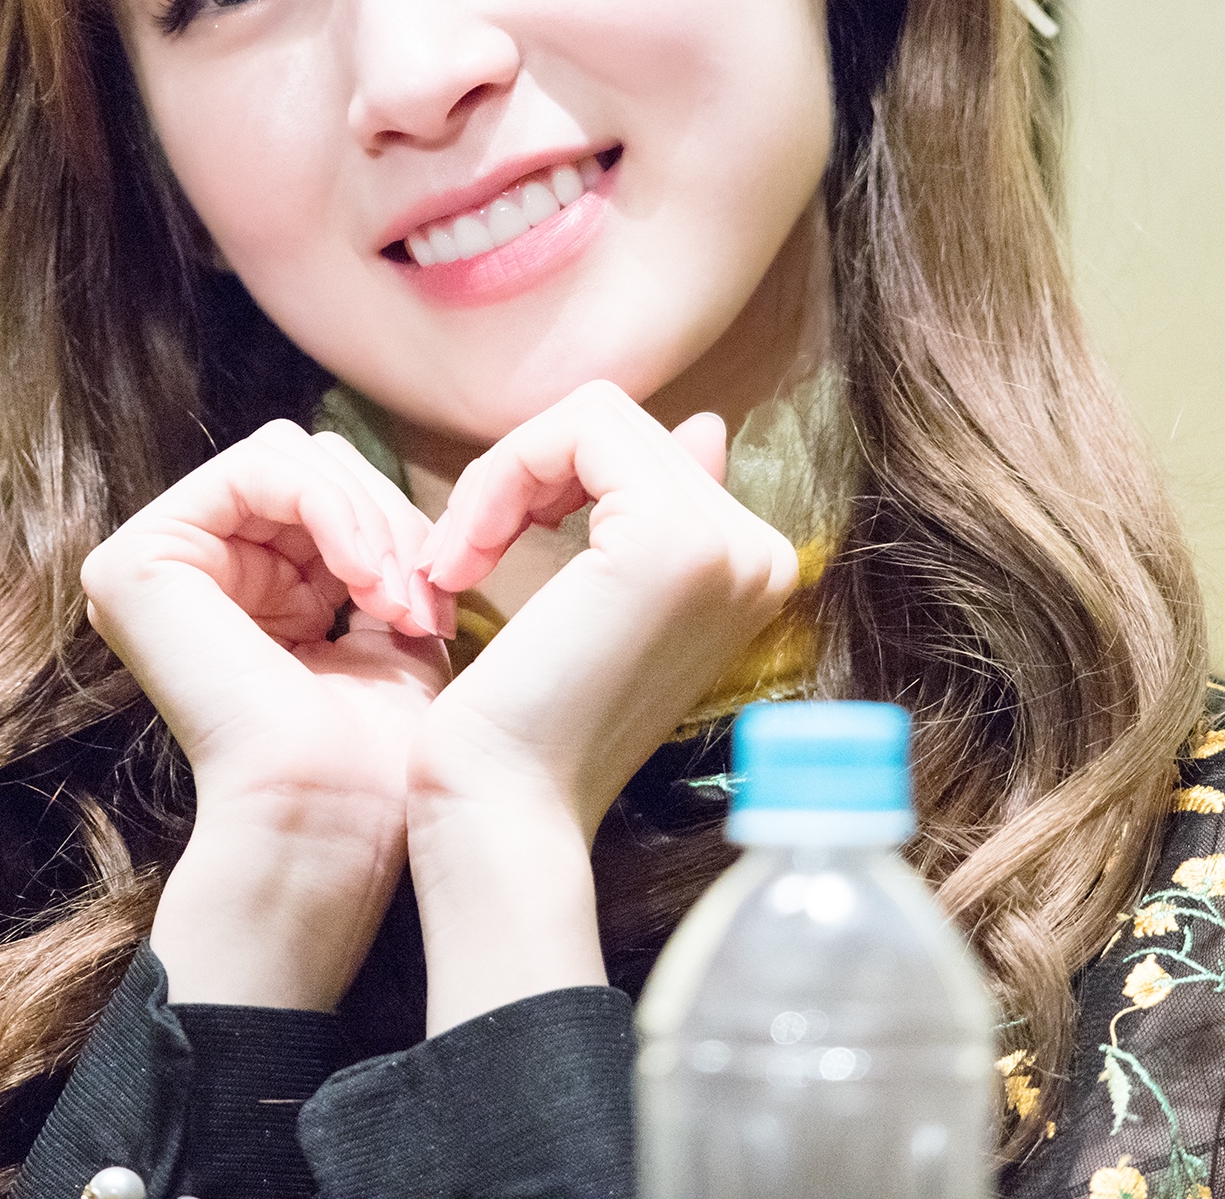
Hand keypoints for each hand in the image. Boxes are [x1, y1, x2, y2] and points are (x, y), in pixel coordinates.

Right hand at [82, 421, 452, 1006]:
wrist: (332, 821)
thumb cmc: (370, 755)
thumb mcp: (390, 622)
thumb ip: (383, 550)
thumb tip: (411, 496)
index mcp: (233, 582)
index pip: (320, 483)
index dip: (392, 522)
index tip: (442, 601)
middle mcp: (182, 566)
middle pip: (303, 460)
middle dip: (383, 518)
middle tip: (424, 600)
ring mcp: (148, 561)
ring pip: (286, 457)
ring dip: (366, 520)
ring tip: (396, 602)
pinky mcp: (134, 561)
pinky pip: (256, 472)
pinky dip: (331, 511)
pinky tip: (363, 583)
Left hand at [417, 381, 798, 827]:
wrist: (508, 808)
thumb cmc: (528, 722)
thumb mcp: (598, 600)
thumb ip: (652, 513)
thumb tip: (708, 426)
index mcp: (755, 568)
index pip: (647, 450)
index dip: (550, 480)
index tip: (488, 550)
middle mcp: (762, 552)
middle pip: (620, 424)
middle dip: (523, 474)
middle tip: (462, 552)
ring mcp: (727, 544)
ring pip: (594, 417)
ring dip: (506, 475)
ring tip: (462, 553)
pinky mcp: (672, 537)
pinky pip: (576, 430)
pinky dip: (503, 476)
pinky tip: (468, 555)